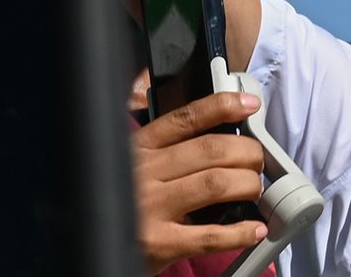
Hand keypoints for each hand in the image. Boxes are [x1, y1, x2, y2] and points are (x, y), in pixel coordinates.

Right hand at [132, 92, 268, 274]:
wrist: (93, 245)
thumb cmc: (124, 204)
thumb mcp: (134, 166)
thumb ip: (169, 149)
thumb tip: (225, 134)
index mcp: (138, 149)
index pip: (185, 118)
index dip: (222, 106)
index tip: (248, 105)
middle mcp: (141, 174)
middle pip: (211, 149)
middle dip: (248, 153)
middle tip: (258, 163)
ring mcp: (148, 209)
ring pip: (216, 183)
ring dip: (248, 185)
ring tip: (254, 191)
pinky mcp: (157, 244)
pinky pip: (210, 235)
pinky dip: (241, 231)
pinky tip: (253, 229)